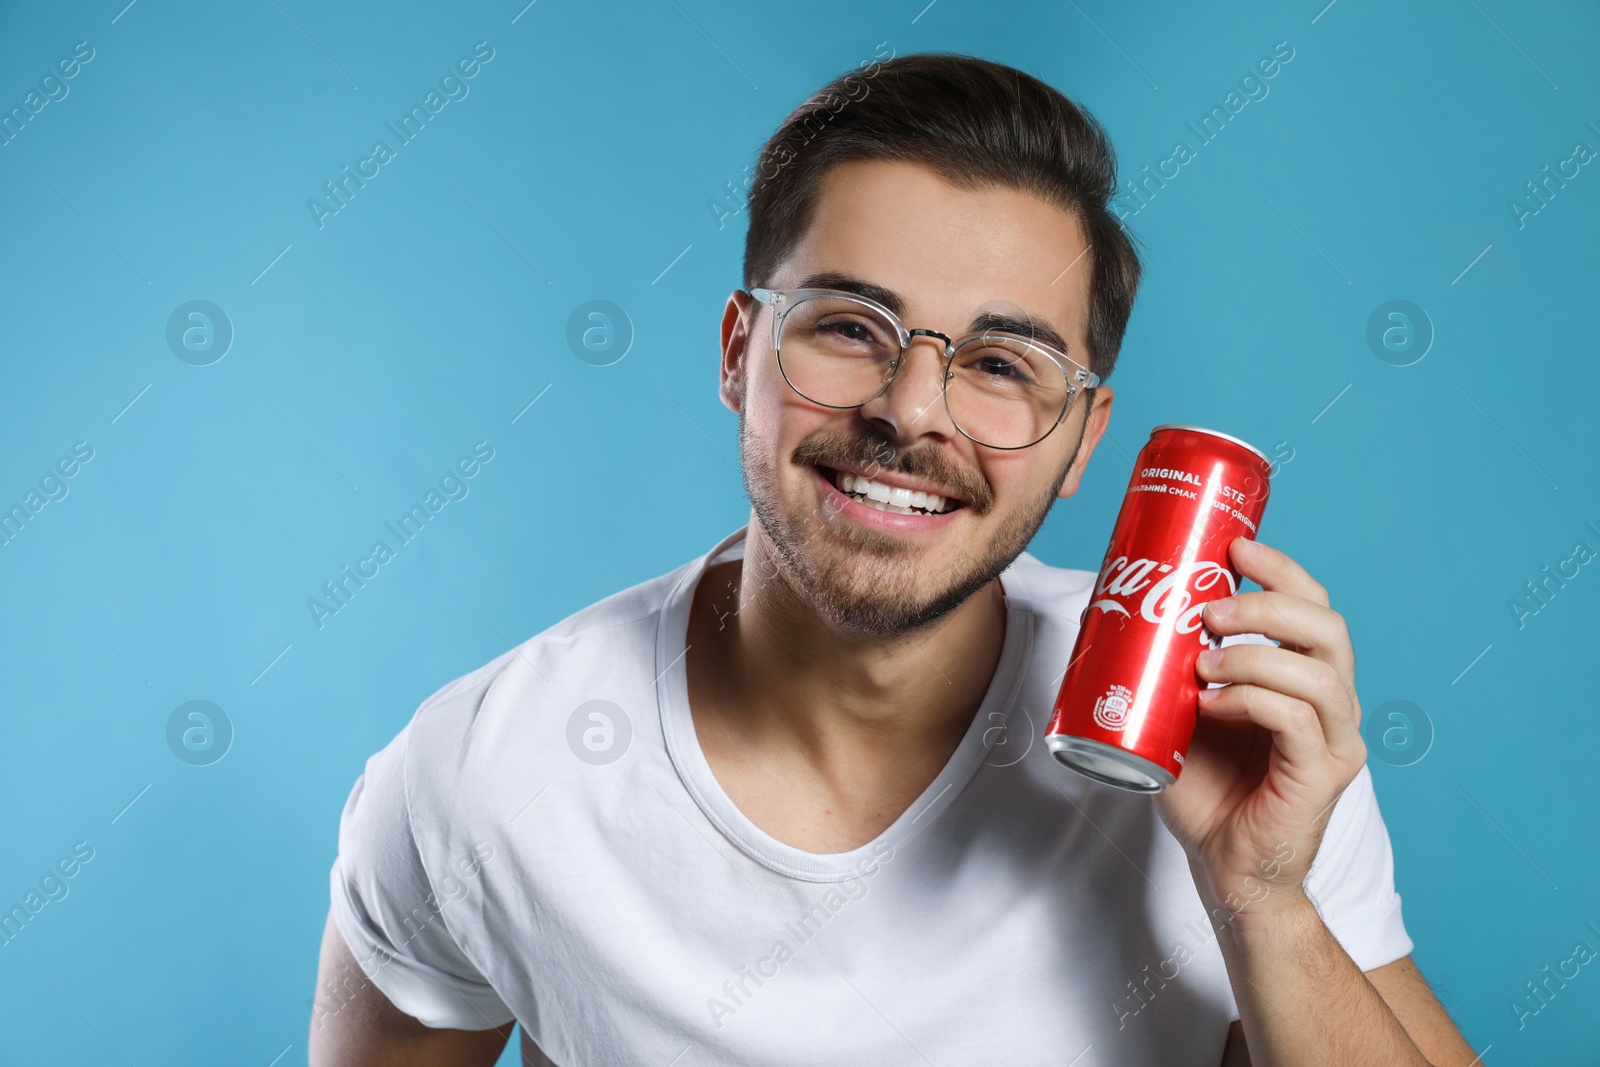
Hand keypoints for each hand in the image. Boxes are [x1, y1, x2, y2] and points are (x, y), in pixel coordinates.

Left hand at [1152, 536, 1367, 923]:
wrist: (1223, 866)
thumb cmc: (1204, 787)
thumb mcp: (1178, 711)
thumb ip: (1165, 664)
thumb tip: (1106, 603)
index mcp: (1305, 678)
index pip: (1313, 606)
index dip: (1281, 569)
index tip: (1234, 544)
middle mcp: (1332, 704)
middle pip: (1328, 628)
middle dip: (1269, 603)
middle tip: (1210, 608)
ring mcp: (1335, 741)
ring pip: (1320, 674)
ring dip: (1255, 654)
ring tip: (1201, 660)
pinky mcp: (1322, 776)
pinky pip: (1297, 721)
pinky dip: (1252, 700)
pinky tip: (1211, 703)